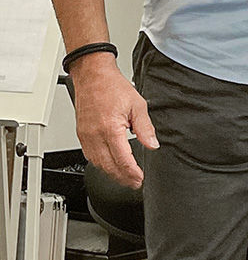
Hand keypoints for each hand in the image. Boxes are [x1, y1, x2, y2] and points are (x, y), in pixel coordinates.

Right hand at [71, 52, 158, 188]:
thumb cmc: (113, 87)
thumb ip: (145, 128)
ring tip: (124, 177)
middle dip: (123, 178)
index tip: (140, 179)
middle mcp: (95, 136)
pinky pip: (89, 156)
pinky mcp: (81, 135)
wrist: (93, 77)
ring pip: (97, 164)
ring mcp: (86, 137)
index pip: (122, 160)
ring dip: (111, 174)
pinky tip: (109, 165)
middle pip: (108, 167)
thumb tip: (152, 145)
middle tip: (135, 183)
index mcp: (111, 129)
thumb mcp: (138, 105)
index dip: (132, 173)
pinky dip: (100, 164)